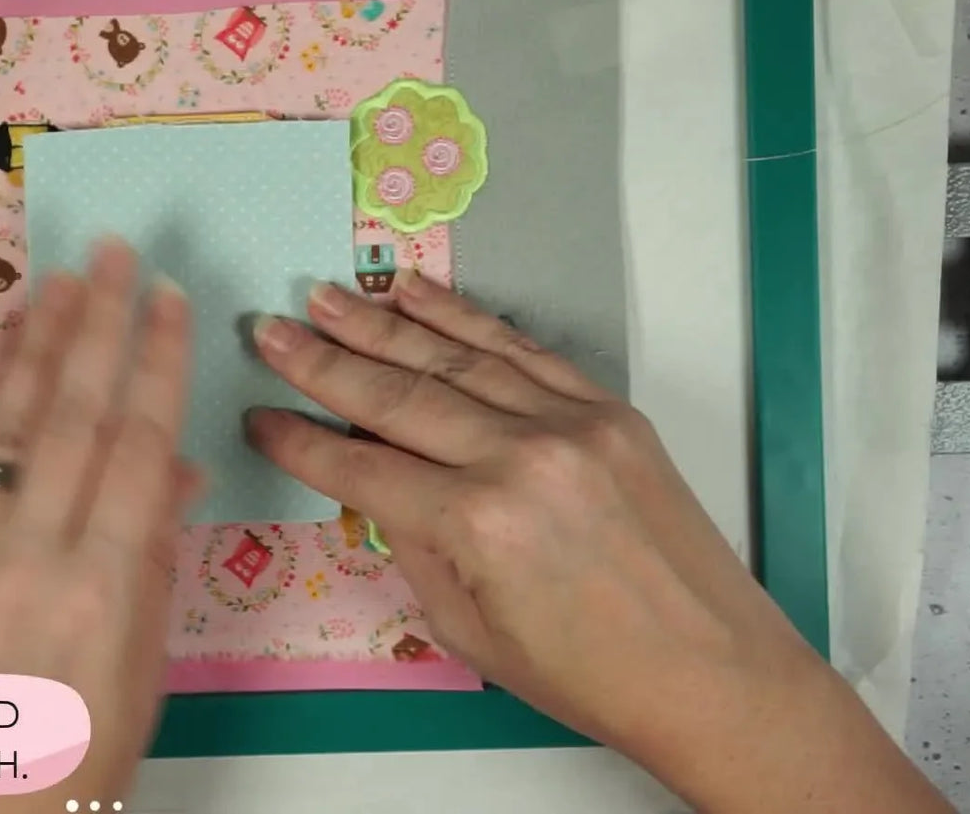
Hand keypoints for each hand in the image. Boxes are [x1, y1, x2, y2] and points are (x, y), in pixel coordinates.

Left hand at [0, 240, 195, 813]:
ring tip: (59, 276)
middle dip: (101, 326)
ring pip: (7, 423)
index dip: (157, 364)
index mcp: (105, 584)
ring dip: (35, 342)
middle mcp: (34, 552)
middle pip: (75, 416)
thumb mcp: (143, 670)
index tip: (171, 298)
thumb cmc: (80, 755)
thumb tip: (172, 473)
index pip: (139, 446)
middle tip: (117, 251)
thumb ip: (155, 563)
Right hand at [244, 272, 952, 813]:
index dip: (300, 441)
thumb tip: (376, 484)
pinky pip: (522, 350)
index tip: (256, 415)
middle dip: (323, 361)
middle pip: (399, 395)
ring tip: (326, 295)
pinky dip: (465, 318)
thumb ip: (415, 547)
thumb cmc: (588, 675)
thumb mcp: (470, 633)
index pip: (362, 467)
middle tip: (268, 327)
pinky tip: (416, 295)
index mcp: (478, 525)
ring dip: (382, 322)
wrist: (713, 671)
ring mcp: (571, 423)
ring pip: (456, 357)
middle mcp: (521, 457)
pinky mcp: (609, 410)